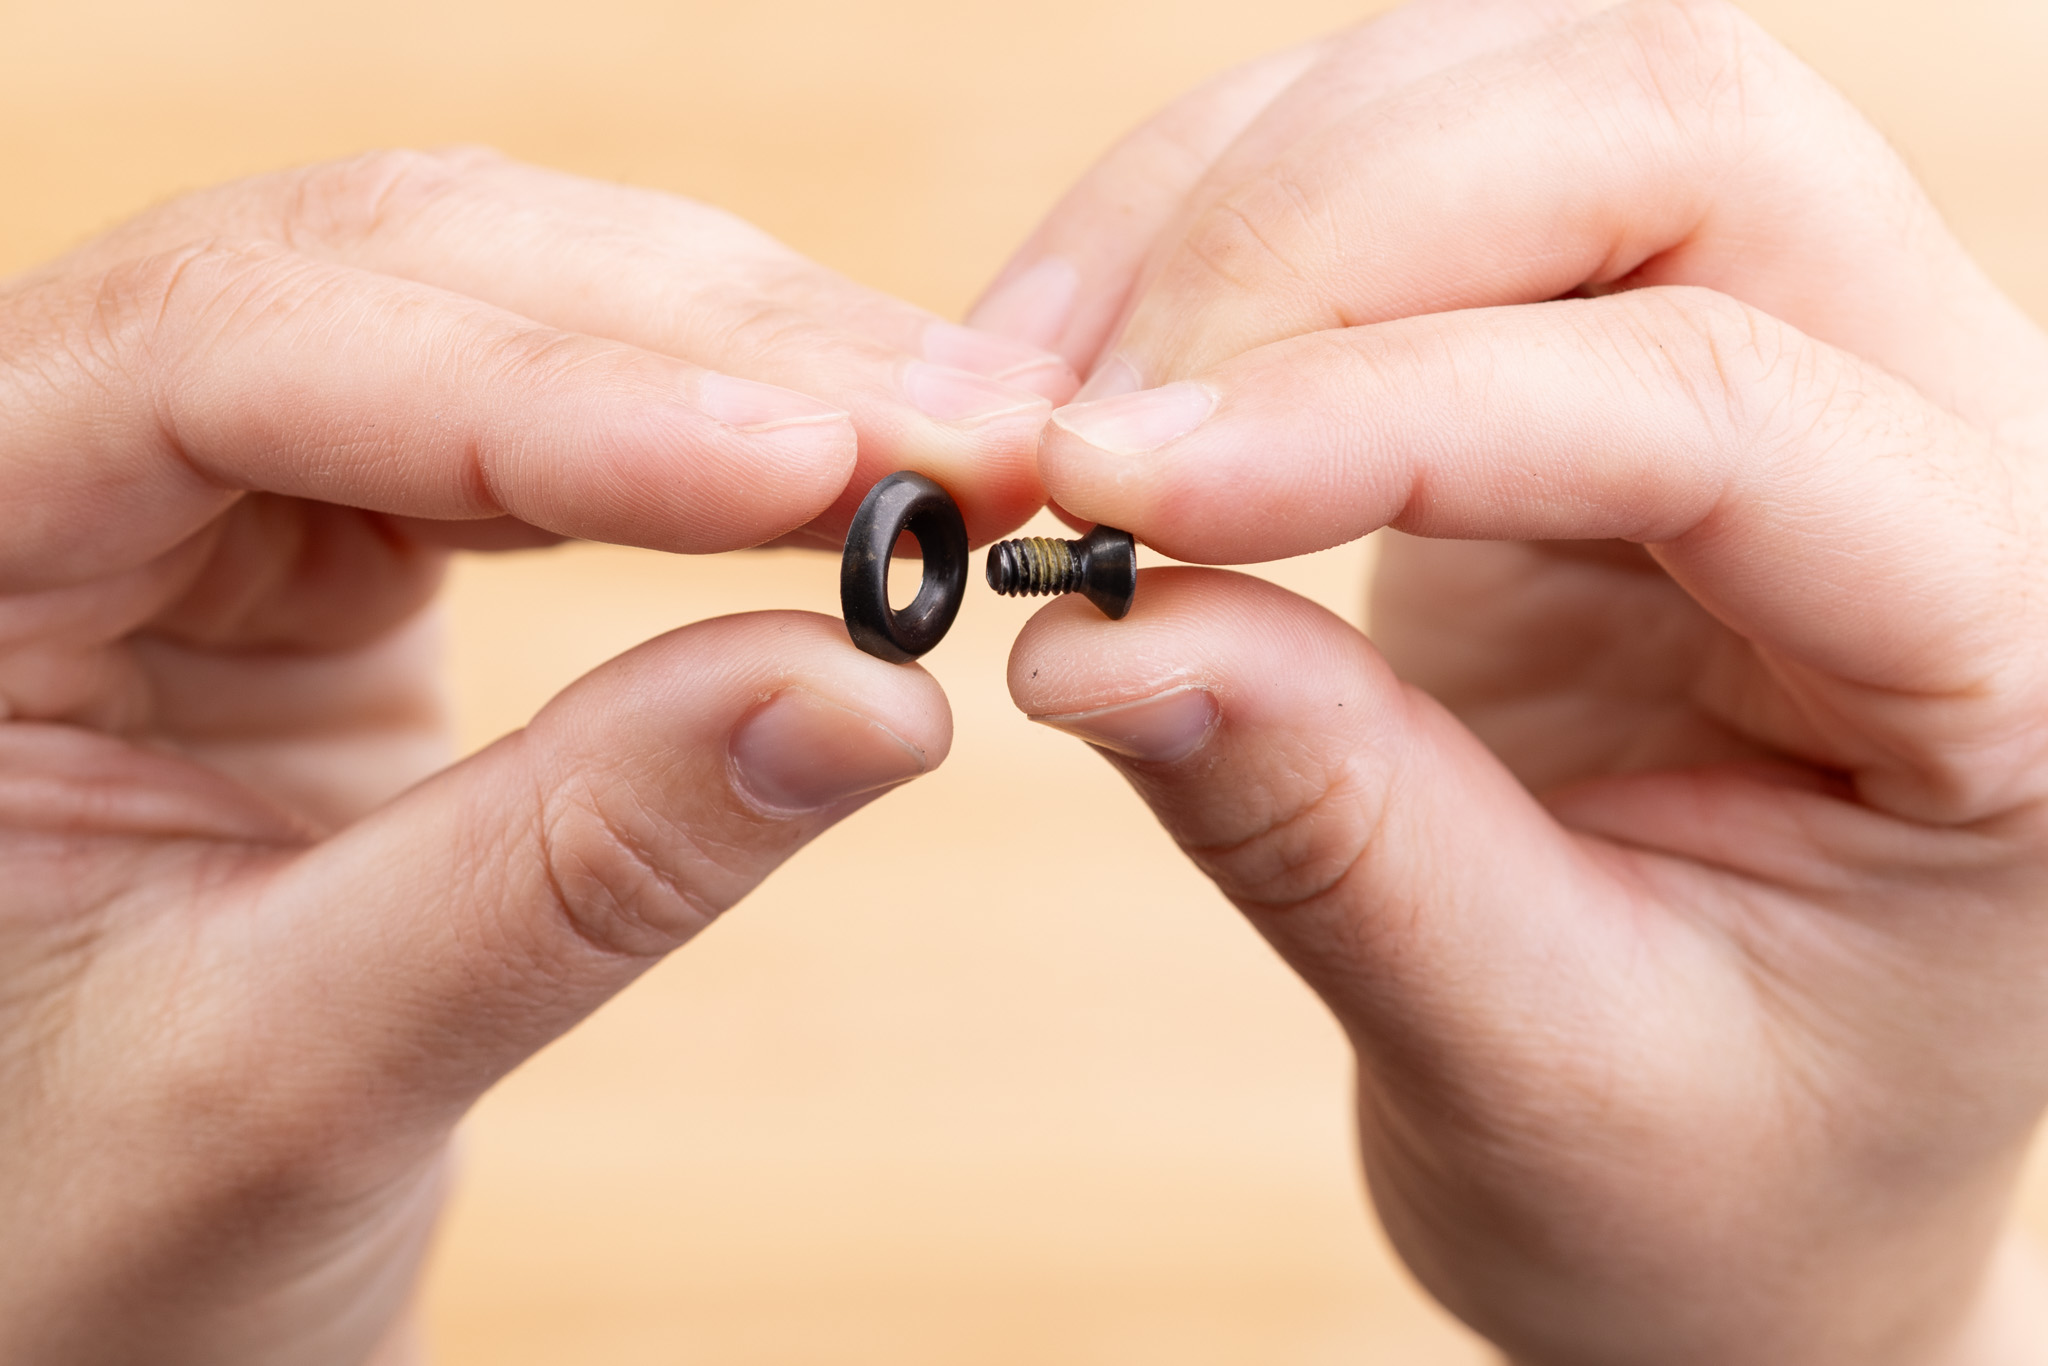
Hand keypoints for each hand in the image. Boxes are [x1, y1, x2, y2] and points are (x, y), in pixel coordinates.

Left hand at [0, 147, 1065, 1364]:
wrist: (74, 1259)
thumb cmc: (85, 1220)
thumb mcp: (300, 1077)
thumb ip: (572, 875)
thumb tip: (878, 691)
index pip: (236, 363)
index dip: (546, 394)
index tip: (819, 464)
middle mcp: (52, 457)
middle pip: (393, 273)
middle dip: (706, 345)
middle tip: (975, 433)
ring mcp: (198, 476)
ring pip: (494, 295)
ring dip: (747, 356)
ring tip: (968, 436)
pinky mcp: (325, 522)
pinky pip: (538, 397)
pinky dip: (716, 423)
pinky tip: (854, 461)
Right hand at [992, 2, 2047, 1361]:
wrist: (1748, 1173)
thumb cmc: (1709, 1173)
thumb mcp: (1538, 1068)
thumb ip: (1332, 836)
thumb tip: (1083, 634)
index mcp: (2016, 646)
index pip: (1719, 402)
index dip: (1388, 419)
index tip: (1110, 500)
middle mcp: (1940, 432)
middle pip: (1654, 126)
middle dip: (1313, 237)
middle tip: (1074, 446)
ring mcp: (1780, 353)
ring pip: (1512, 89)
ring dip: (1237, 204)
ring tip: (1045, 415)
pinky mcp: (1608, 350)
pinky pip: (1410, 169)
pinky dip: (1214, 227)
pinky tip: (1093, 373)